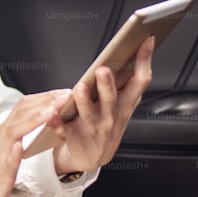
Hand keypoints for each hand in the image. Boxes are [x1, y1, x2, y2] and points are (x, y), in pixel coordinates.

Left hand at [49, 36, 153, 173]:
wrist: (93, 157)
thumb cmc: (107, 124)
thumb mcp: (124, 106)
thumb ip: (128, 84)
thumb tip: (134, 51)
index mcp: (125, 104)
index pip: (140, 81)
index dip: (144, 61)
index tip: (146, 40)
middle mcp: (111, 115)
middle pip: (111, 98)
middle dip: (107, 84)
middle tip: (103, 69)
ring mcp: (93, 127)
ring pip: (88, 113)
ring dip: (84, 101)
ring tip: (79, 88)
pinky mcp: (74, 136)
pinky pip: (64, 129)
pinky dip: (57, 122)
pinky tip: (51, 113)